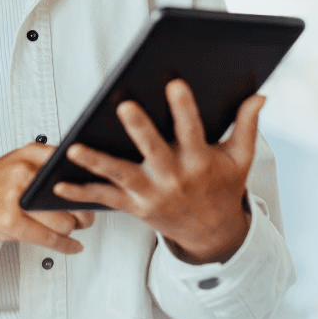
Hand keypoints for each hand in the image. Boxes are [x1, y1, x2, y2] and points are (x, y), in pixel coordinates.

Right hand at [0, 144, 95, 255]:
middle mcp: (24, 171)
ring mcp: (16, 197)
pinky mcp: (11, 222)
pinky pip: (50, 238)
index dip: (90, 180)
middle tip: (86, 216)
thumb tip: (86, 181)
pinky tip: (74, 246)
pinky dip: (66, 245)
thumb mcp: (17, 162)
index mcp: (29, 153)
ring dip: (72, 229)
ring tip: (72, 229)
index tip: (100, 189)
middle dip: (83, 211)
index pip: (72, 163)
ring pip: (63, 220)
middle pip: (72, 197)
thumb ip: (46, 166)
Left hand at [55, 79, 260, 263]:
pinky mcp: (134, 206)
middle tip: (124, 106)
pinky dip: (81, 192)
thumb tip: (259, 95)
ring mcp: (151, 193)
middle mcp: (174, 177)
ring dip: (96, 162)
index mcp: (199, 160)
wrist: (213, 235)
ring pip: (120, 175)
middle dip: (139, 129)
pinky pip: (104, 198)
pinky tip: (58, 184)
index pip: (192, 130)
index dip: (184, 107)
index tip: (175, 83)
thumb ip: (246, 125)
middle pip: (153, 150)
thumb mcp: (240, 159)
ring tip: (73, 149)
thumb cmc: (223, 188)